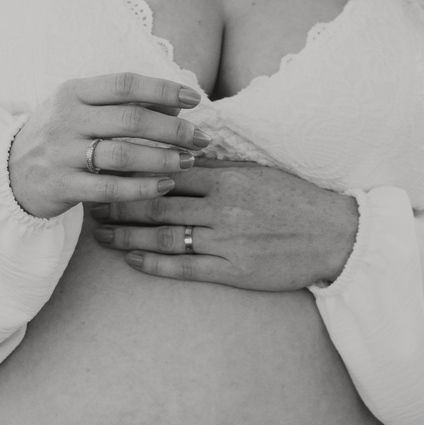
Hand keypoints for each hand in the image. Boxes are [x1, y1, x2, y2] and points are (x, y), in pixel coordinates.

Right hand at [8, 73, 209, 219]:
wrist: (8, 172)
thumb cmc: (58, 135)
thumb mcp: (81, 109)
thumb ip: (122, 104)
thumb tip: (175, 105)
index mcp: (73, 92)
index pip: (124, 84)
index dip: (163, 90)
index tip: (194, 99)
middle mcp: (66, 119)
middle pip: (130, 120)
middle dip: (173, 129)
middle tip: (201, 138)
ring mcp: (62, 154)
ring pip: (123, 155)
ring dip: (163, 159)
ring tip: (189, 161)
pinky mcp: (63, 186)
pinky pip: (110, 188)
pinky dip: (142, 188)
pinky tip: (166, 186)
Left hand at [90, 159, 358, 291]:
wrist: (333, 236)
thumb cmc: (294, 199)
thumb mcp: (258, 171)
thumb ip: (219, 165)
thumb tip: (180, 153)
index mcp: (227, 178)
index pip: (167, 169)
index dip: (132, 171)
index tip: (106, 169)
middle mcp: (221, 208)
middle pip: (157, 203)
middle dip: (118, 203)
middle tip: (90, 203)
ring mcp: (226, 241)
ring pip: (164, 236)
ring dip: (127, 236)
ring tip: (102, 235)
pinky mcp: (232, 271)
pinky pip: (184, 267)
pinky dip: (154, 264)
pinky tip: (132, 260)